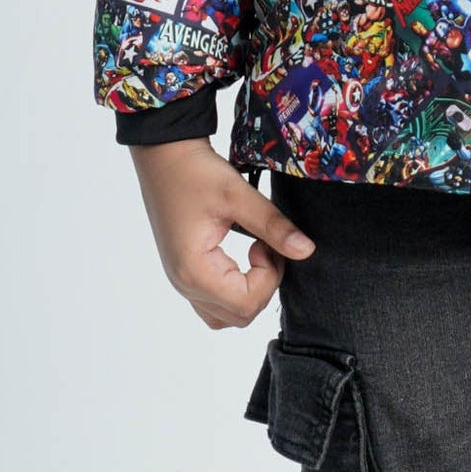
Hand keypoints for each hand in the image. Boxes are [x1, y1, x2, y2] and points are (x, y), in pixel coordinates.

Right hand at [128, 139, 314, 329]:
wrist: (163, 155)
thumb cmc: (195, 172)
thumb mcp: (238, 195)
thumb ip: (273, 226)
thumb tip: (307, 250)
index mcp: (194, 272)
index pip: (246, 305)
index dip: (269, 277)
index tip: (268, 243)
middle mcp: (184, 284)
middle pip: (238, 316)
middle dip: (263, 285)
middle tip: (267, 245)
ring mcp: (182, 281)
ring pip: (225, 314)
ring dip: (249, 290)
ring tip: (255, 250)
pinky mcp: (184, 271)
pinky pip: (213, 300)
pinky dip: (234, 287)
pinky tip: (241, 255)